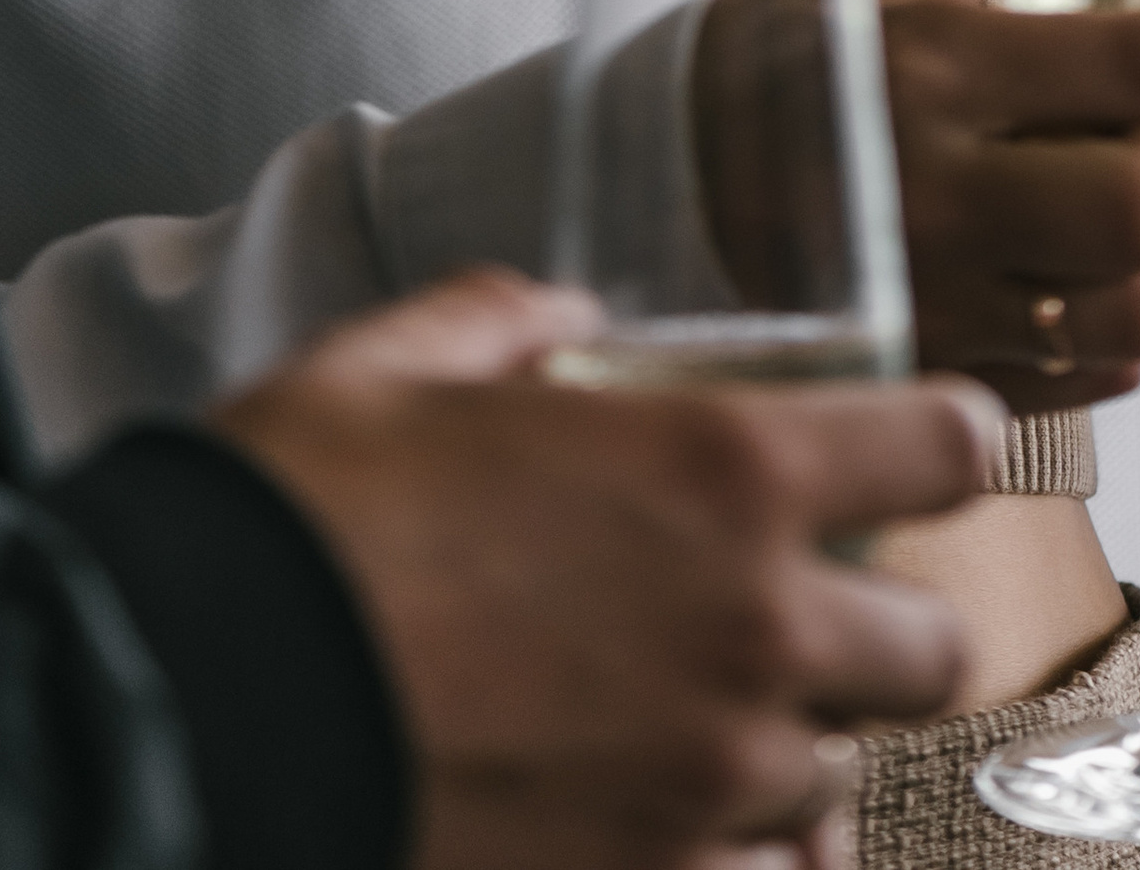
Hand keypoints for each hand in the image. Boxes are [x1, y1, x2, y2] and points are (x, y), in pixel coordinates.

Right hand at [214, 266, 1004, 869]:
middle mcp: (751, 631)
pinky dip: (730, 859)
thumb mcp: (393, 361)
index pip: (942, 445)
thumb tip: (563, 325)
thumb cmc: (297, 513)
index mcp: (720, 468)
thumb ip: (506, 324)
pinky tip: (660, 825)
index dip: (937, 439)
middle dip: (878, 628)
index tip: (915, 446)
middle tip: (794, 610)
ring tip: (686, 728)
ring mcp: (707, 784)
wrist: (196, 703)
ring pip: (834, 783)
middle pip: (933, 649)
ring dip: (783, 749)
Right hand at [697, 0, 1139, 405]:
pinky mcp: (931, 368)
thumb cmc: (786, 38)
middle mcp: (941, 189)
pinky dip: (1108, 331)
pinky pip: (1083, 386)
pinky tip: (1068, 271)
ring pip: (1129, 319)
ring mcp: (936, 295)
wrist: (649, 166)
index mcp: (940, 65)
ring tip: (1110, 214)